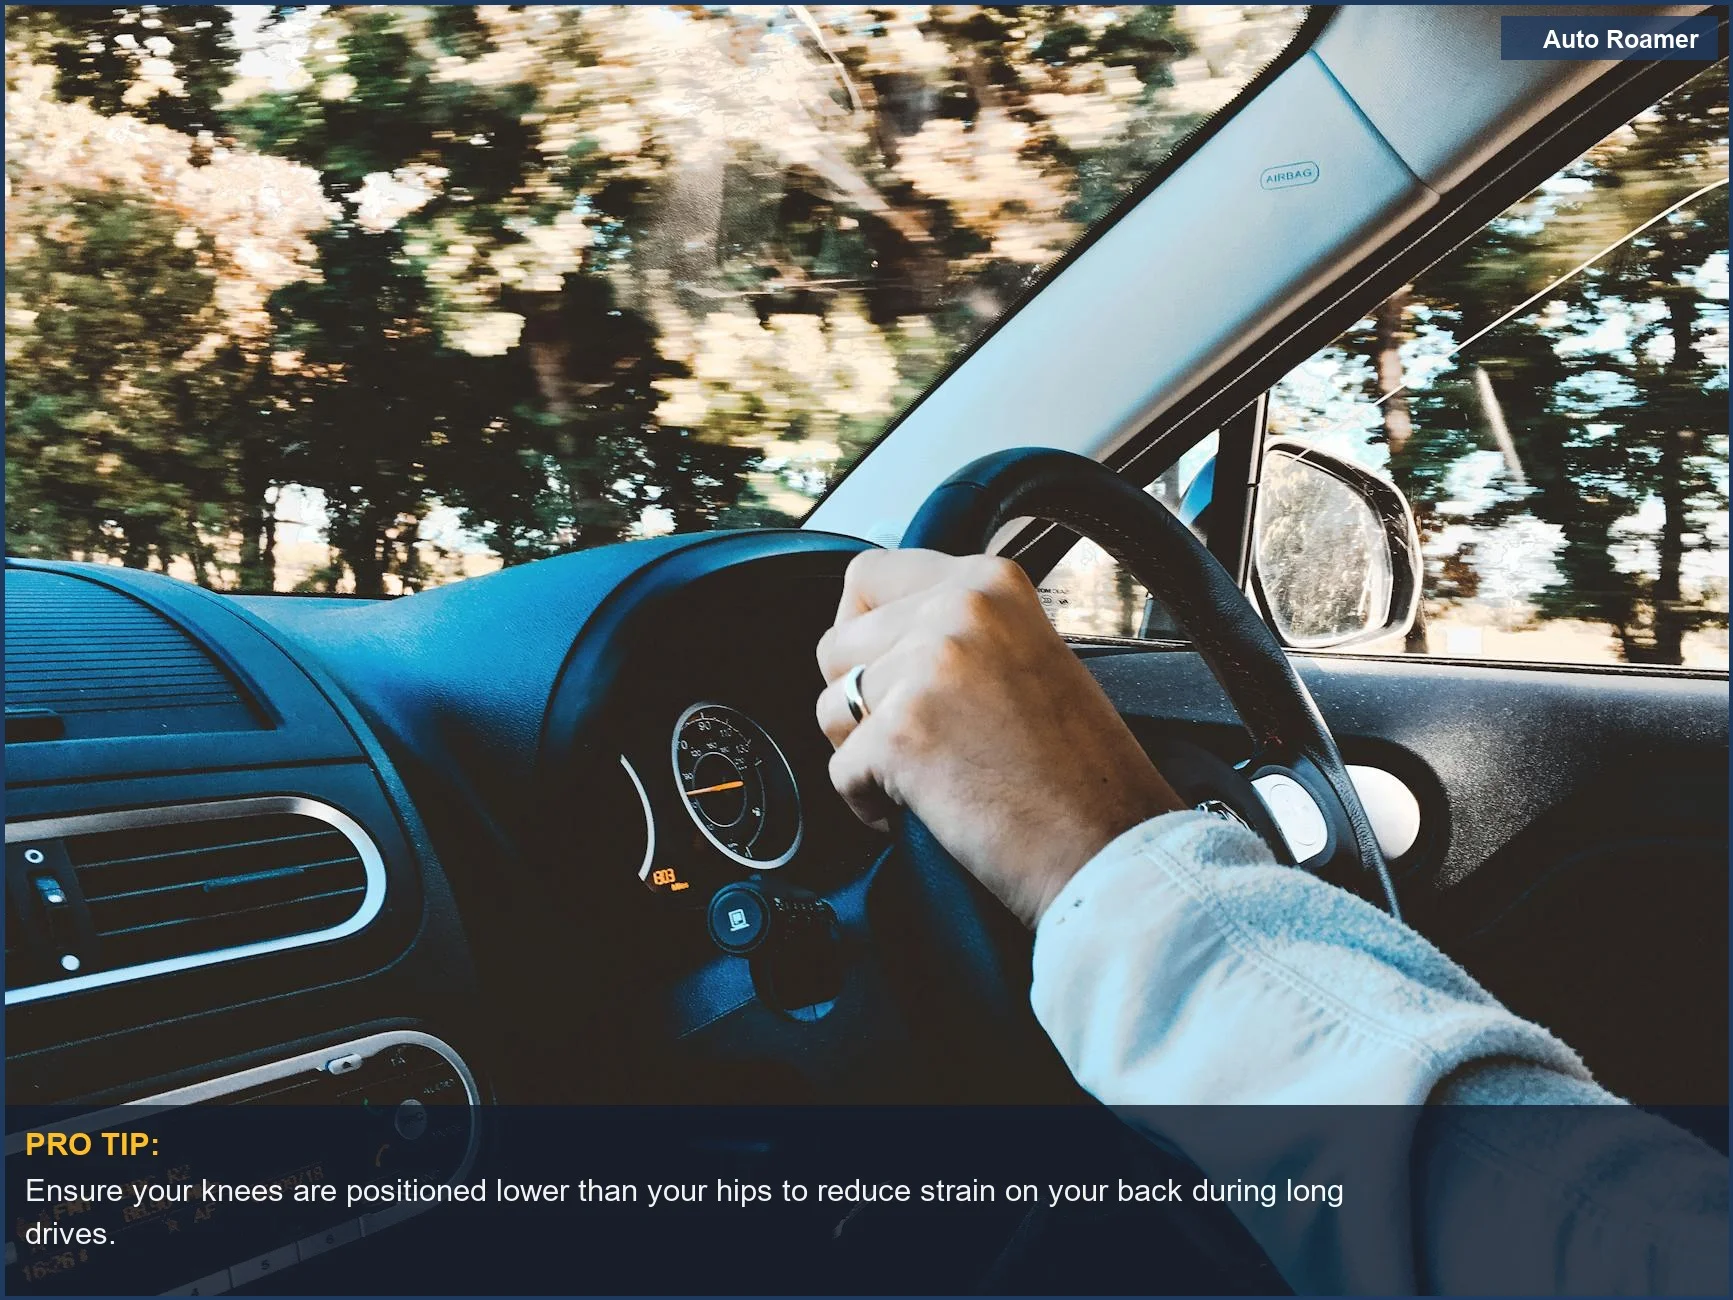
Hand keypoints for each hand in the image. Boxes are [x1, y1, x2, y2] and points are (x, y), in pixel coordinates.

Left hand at [816, 549, 1182, 925]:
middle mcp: (958, 609)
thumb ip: (958, 630)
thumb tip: (878, 632)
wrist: (1110, 847)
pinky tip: (929, 809)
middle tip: (917, 740)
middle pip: (837, 644)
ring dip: (861, 751)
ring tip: (928, 776)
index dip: (862, 630)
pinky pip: (839, 770)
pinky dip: (870, 803)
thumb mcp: (1027, 656)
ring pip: (831, 706)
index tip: (885, 671)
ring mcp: (928, 668)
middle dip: (859, 699)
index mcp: (990, 582)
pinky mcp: (900, 733)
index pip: (868, 574)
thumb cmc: (1081, 773)